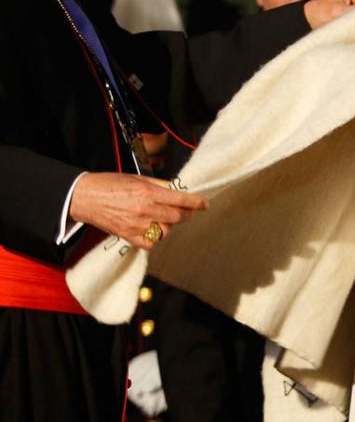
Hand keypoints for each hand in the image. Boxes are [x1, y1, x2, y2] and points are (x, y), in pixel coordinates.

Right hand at [68, 172, 207, 248]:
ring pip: (166, 231)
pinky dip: (155, 238)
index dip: (196, 203)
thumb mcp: (137, 177)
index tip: (204, 205)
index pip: (181, 200)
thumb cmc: (108, 184)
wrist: (84, 197)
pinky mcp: (127, 235)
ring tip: (163, 219)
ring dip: (169, 226)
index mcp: (148, 192)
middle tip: (183, 211)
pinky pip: (150, 243)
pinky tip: (152, 230)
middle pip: (177, 217)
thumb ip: (159, 185)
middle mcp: (145, 209)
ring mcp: (136, 225)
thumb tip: (177, 188)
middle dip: (184, 214)